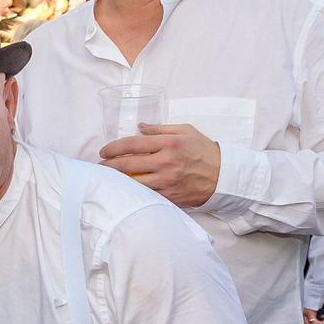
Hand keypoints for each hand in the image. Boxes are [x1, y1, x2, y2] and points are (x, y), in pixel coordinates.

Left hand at [99, 123, 220, 207]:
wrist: (224, 176)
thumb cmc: (204, 151)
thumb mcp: (186, 131)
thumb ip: (160, 129)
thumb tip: (140, 127)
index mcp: (169, 143)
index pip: (132, 144)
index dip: (113, 148)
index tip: (104, 151)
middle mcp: (166, 162)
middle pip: (127, 165)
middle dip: (108, 166)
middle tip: (100, 166)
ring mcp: (167, 181)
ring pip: (133, 182)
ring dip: (116, 181)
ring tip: (107, 178)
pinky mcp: (169, 196)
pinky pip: (145, 194)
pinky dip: (133, 191)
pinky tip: (124, 189)